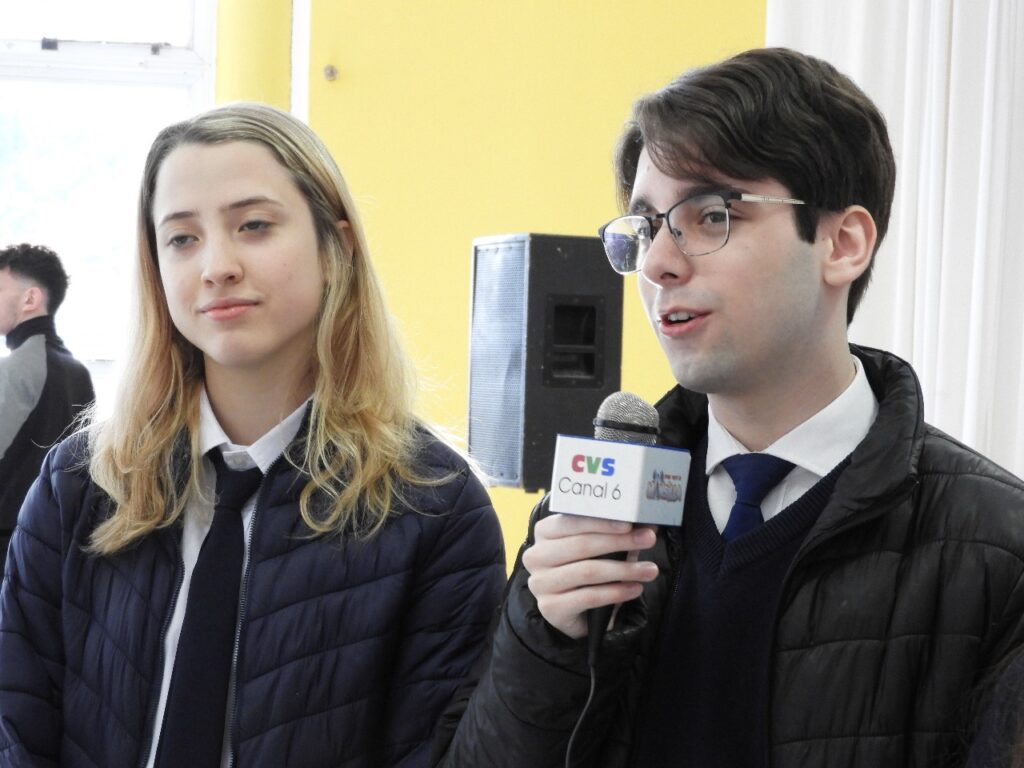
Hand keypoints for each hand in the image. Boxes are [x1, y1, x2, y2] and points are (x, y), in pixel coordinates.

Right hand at [521, 514, 658, 638]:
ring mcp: (540, 583)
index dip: (602, 522)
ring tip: (649, 570)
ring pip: (587, 571)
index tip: (630, 523)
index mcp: (544, 532)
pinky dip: (616, 592)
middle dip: (619, 542)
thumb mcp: (598, 550)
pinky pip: (589, 597)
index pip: (572, 521)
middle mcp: (536, 556)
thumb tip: (646, 525)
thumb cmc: (586, 573)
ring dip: (624, 570)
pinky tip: (635, 589)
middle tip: (648, 539)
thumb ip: (616, 536)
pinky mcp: (550, 607)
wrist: (574, 613)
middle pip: (581, 545)